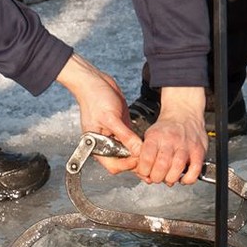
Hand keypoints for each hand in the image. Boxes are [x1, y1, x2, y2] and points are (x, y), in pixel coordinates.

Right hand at [56, 53, 141, 173]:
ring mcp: (114, 136)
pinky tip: (149, 143)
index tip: (139, 158)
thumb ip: (125, 136)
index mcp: (97, 146)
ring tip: (151, 154)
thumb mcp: (111, 118)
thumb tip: (138, 151)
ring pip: (129, 152)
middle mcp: (105, 144)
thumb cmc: (95, 98)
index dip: (127, 165)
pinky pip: (132, 140)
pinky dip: (139, 143)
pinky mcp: (122, 127)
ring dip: (139, 153)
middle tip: (149, 161)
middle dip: (135, 162)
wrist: (94, 81)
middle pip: (122, 161)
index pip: (113, 165)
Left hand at [136, 87, 207, 185]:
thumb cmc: (166, 129)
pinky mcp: (198, 151)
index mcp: (155, 137)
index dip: (144, 170)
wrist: (184, 113)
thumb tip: (141, 172)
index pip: (146, 158)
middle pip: (161, 166)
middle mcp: (171, 140)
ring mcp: (186, 146)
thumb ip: (143, 154)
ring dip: (171, 179)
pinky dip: (188, 179)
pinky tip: (183, 178)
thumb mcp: (149, 135)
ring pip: (177, 168)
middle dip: (157, 177)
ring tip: (168, 178)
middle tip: (157, 177)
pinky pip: (195, 170)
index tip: (145, 173)